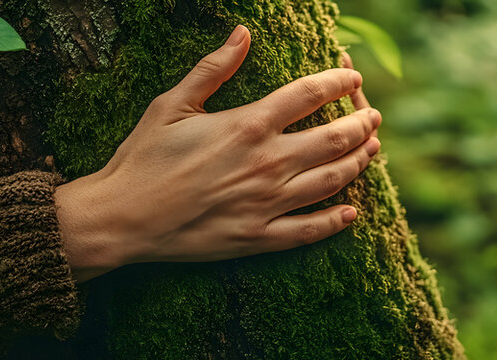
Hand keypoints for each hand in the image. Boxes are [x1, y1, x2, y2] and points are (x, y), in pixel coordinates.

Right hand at [54, 25, 380, 281]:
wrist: (123, 217)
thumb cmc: (143, 157)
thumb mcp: (172, 103)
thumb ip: (213, 68)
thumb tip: (242, 32)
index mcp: (248, 125)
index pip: (310, 94)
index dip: (338, 81)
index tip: (351, 75)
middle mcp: (267, 163)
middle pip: (335, 138)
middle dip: (362, 123)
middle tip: (373, 115)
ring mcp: (267, 203)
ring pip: (333, 181)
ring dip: (359, 163)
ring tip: (372, 151)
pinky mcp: (259, 237)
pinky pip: (310, 230)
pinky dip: (336, 220)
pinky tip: (351, 212)